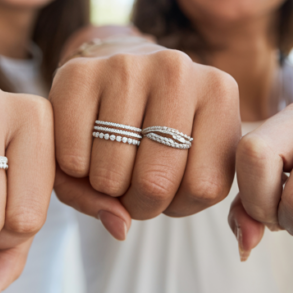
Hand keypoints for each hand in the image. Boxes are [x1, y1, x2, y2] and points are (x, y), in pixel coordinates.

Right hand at [50, 43, 241, 232]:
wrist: (115, 74)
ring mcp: (126, 66)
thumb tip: (119, 225)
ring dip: (104, 188)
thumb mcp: (182, 164)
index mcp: (219, 93)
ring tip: (111, 164)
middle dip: (137, 203)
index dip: (178, 205)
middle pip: (155, 183)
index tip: (168, 189)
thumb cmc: (154, 130)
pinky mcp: (79, 73)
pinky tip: (85, 147)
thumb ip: (164, 205)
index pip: (204, 188)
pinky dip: (72, 171)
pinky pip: (72, 159)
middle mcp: (177, 70)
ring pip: (111, 175)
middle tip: (133, 186)